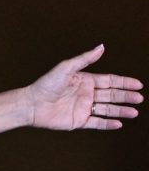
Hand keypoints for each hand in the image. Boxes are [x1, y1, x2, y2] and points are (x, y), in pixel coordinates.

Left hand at [23, 45, 141, 130]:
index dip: (124, 83)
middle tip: (139, 98)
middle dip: (126, 96)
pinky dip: (108, 124)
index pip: (109, 81)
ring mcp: (83, 108)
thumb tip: (101, 46)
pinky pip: (96, 123)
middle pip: (111, 95)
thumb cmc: (46, 85)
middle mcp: (86, 94)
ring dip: (120, 110)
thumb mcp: (66, 68)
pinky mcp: (78, 121)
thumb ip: (85, 59)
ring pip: (107, 109)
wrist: (31, 104)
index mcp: (85, 81)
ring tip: (134, 112)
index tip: (138, 84)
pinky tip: (119, 123)